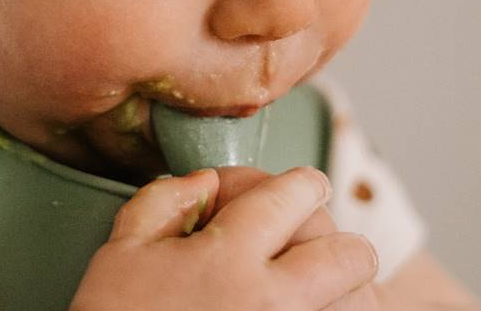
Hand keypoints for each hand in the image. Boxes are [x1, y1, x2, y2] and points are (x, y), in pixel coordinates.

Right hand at [71, 167, 379, 309]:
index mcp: (229, 256)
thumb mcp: (121, 253)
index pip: (291, 195)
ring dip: (342, 288)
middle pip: (348, 252)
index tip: (300, 185)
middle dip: (337, 240)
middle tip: (310, 244)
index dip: (299, 183)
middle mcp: (273, 298)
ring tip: (310, 287)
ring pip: (360, 300)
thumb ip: (163, 202)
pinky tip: (308, 310)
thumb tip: (203, 182)